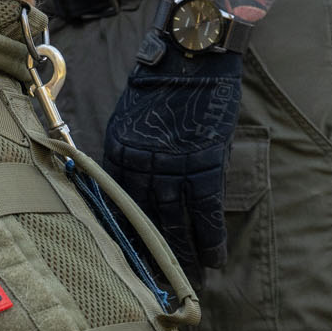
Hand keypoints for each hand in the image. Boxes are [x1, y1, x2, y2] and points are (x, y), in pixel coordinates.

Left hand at [100, 45, 244, 274]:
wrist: (190, 55)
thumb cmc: (164, 80)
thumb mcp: (134, 115)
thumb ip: (133, 149)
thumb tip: (135, 179)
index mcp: (119, 148)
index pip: (116, 198)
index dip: (125, 227)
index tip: (130, 253)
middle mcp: (141, 160)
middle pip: (144, 213)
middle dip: (153, 246)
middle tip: (161, 275)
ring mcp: (172, 163)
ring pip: (175, 218)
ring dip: (184, 249)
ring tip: (191, 275)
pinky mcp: (204, 162)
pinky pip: (206, 209)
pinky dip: (211, 236)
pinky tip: (215, 257)